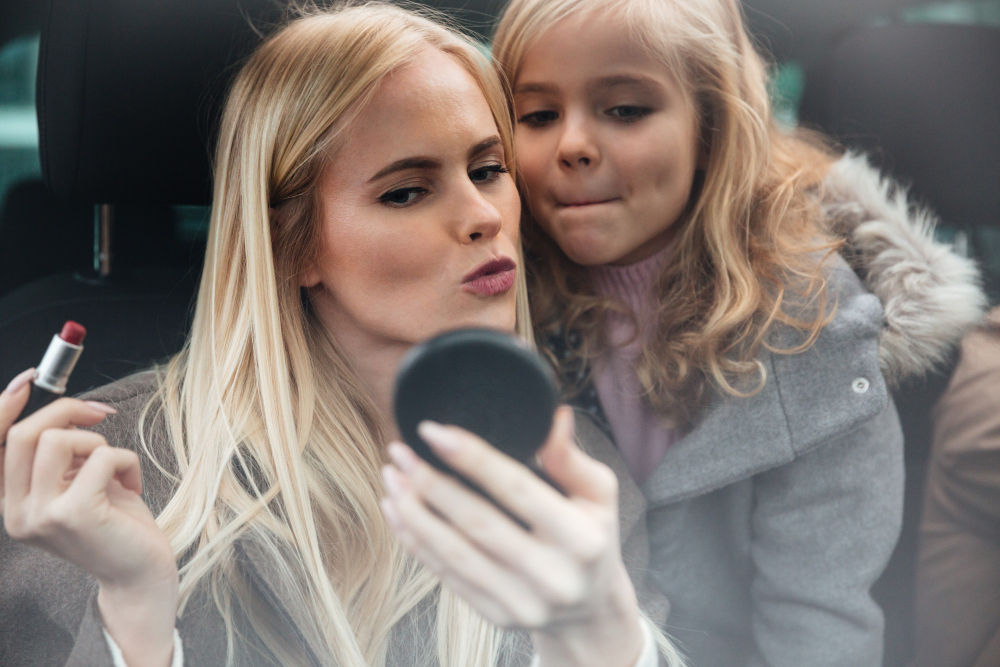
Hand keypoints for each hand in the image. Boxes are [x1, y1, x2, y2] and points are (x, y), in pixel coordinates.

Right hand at [0, 369, 177, 666]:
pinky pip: (101, 456)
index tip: (31, 377)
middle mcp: (17, 512)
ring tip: (114, 467)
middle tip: (100, 413)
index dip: (5, 406)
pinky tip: (132, 484)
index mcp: (13, 502)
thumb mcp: (80, 481)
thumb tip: (68, 407)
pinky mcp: (74, 514)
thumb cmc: (115, 523)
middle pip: (25, 433)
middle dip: (68, 409)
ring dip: (98, 442)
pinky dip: (125, 459)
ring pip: (60, 439)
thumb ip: (61, 453)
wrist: (140, 571)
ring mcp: (41, 516)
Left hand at [380, 406, 643, 666]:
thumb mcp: (600, 496)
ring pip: (453, 552)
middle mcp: (552, 576)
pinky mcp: (497, 617)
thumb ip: (572, 459)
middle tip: (399, 450)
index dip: (472, 457)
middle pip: (477, 523)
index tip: (433, 430)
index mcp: (581, 540)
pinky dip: (416, 542)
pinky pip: (446, 575)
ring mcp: (522, 603)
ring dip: (414, 511)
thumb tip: (553, 417)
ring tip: (391, 476)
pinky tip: (396, 511)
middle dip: (430, 483)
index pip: (517, 489)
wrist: (591, 611)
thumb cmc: (593, 538)